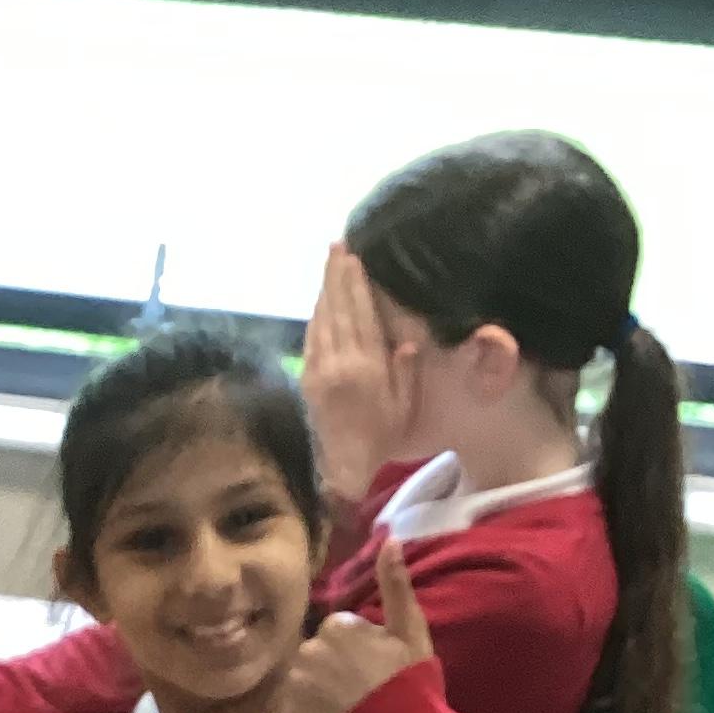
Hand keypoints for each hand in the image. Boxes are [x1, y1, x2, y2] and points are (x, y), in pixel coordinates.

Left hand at [279, 540, 436, 712]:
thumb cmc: (409, 679)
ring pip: (303, 680)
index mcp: (335, 626)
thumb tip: (390, 538)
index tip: (374, 666)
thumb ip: (395, 584)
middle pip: (316, 654)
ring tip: (346, 705)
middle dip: (333, 667)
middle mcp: (308, 650)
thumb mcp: (410, 629)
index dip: (356, 649)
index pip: (337, 632)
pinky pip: (294, 708)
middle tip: (360, 688)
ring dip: (318, 690)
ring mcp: (295, 684)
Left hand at [300, 242, 415, 510]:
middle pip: (337, 309)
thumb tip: (408, 341)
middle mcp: (339, 363)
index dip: (356, 284)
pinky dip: (315, 315)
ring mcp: (318, 370)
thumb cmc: (382, 437)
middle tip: (337, 246)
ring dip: (324, 290)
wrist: (343, 467)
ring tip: (329, 264)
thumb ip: (405, 373)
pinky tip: (320, 301)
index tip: (355, 258)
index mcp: (366, 367)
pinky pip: (311, 337)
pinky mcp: (305, 378)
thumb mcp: (403, 407)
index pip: (360, 315)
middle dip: (336, 276)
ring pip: (320, 319)